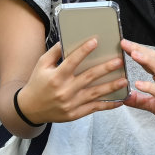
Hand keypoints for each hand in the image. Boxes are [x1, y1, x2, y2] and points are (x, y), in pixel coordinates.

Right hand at [15, 39, 129, 124]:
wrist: (30, 109)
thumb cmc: (37, 83)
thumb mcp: (42, 65)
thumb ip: (55, 52)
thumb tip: (68, 40)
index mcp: (56, 76)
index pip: (72, 61)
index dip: (84, 50)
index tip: (96, 41)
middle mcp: (65, 90)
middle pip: (88, 77)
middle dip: (105, 68)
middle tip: (119, 61)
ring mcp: (71, 104)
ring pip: (95, 94)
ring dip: (111, 87)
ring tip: (124, 80)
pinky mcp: (74, 114)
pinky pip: (94, 108)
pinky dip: (108, 105)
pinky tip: (119, 100)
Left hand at [121, 39, 154, 142]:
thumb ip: (140, 101)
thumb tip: (124, 98)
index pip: (151, 60)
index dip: (139, 51)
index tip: (126, 44)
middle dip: (140, 50)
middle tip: (125, 43)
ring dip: (147, 61)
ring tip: (133, 54)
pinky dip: (150, 87)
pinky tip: (139, 84)